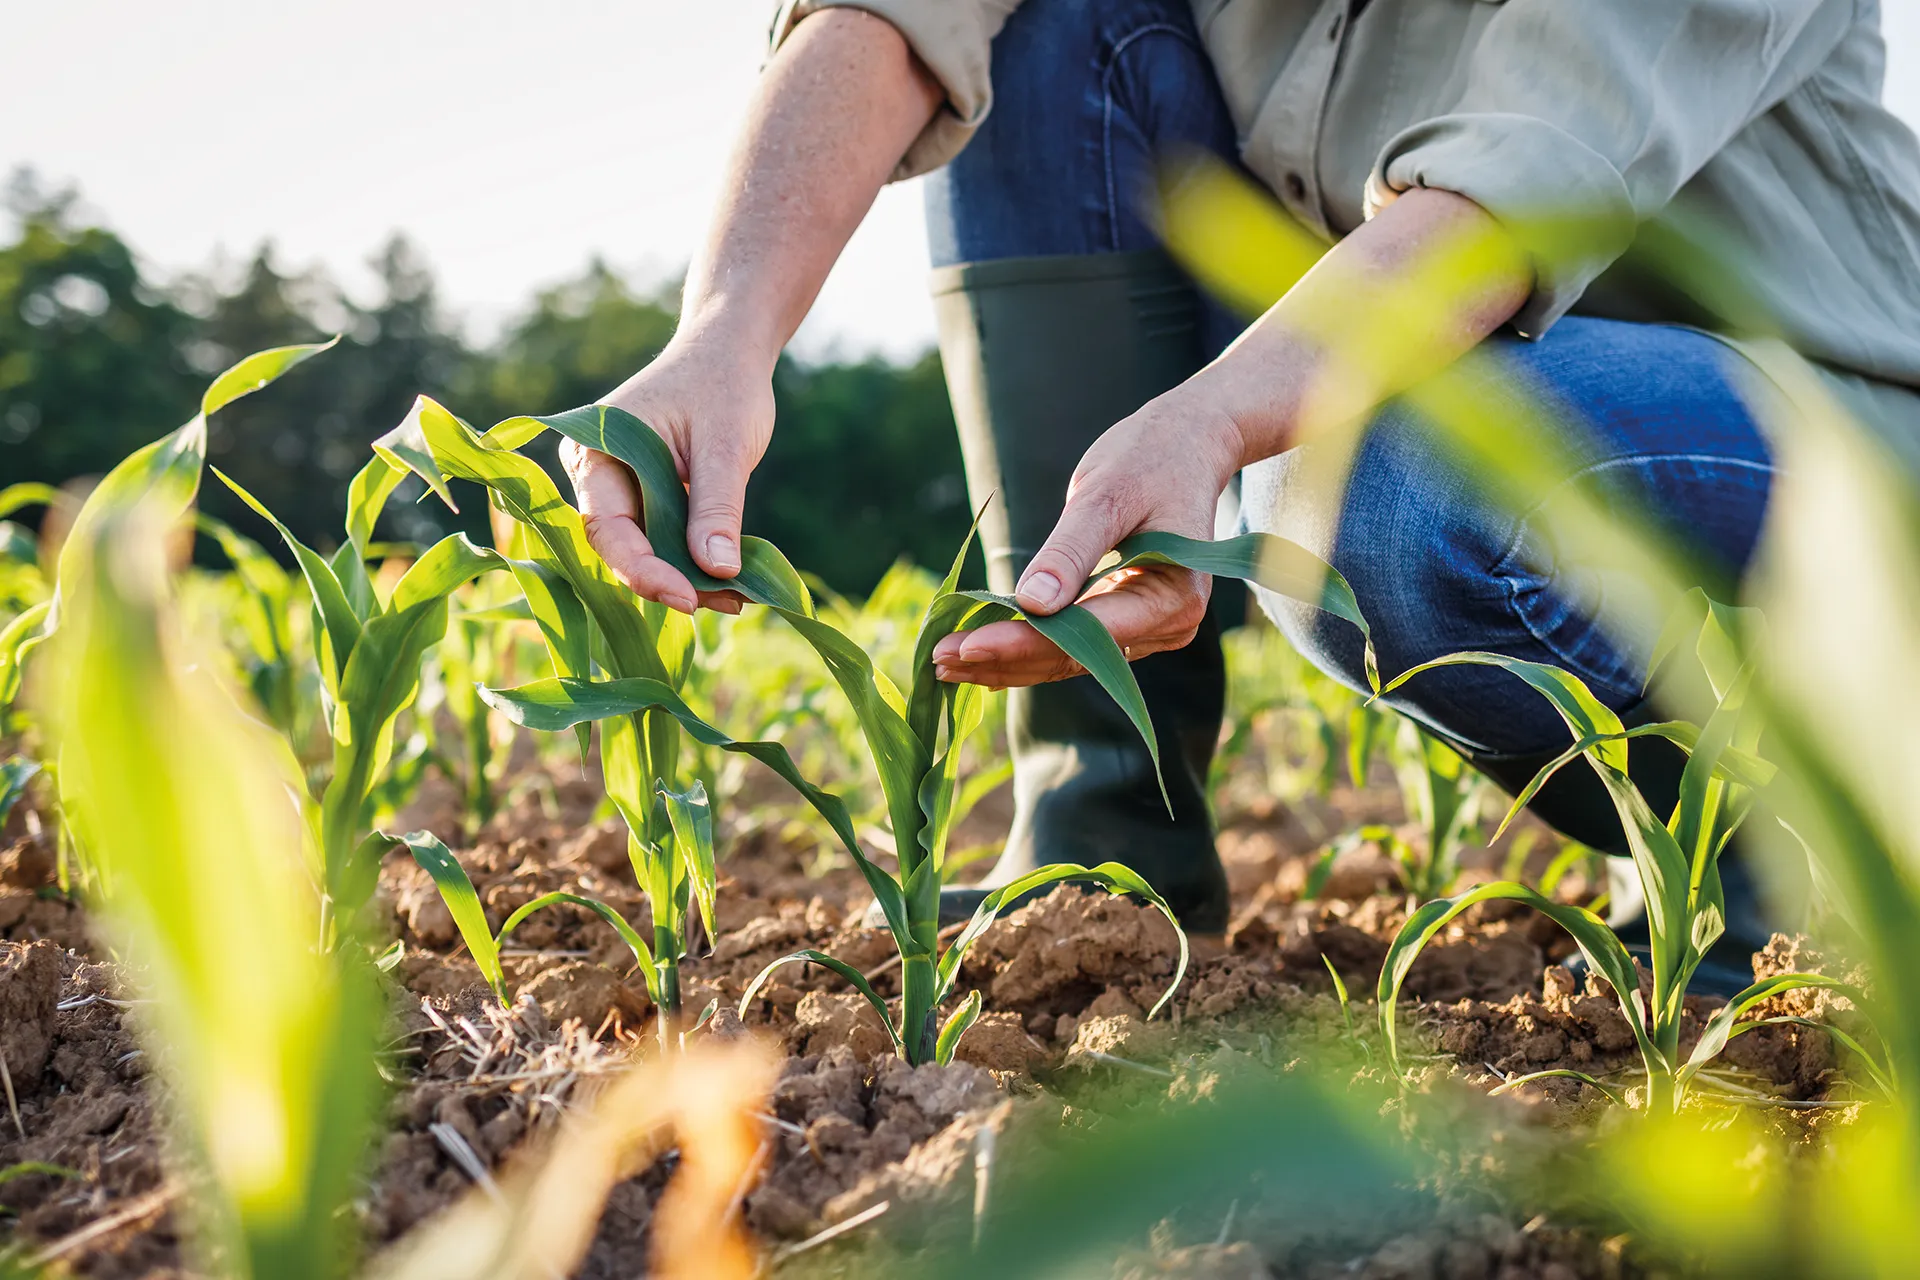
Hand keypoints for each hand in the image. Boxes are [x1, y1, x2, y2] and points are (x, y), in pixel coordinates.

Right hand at [562, 338, 774, 614]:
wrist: (728, 351)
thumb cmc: (723, 384)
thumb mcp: (725, 444)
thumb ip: (717, 507)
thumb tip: (719, 572)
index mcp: (595, 450)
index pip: (606, 527)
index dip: (643, 570)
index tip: (688, 598)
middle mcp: (595, 474)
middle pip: (621, 547)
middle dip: (671, 580)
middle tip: (728, 601)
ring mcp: (618, 488)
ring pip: (644, 550)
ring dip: (687, 577)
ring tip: (739, 597)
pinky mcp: (645, 499)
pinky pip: (662, 539)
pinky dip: (693, 561)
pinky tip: (732, 580)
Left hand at [930, 396, 1243, 686]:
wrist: (1184, 446)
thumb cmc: (1150, 459)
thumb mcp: (1107, 495)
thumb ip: (1070, 550)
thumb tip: (1032, 604)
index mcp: (1173, 596)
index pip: (1087, 634)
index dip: (1024, 643)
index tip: (966, 645)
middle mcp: (1168, 625)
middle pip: (1074, 656)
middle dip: (1004, 659)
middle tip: (937, 659)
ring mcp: (1149, 630)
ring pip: (1068, 660)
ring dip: (1007, 663)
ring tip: (944, 663)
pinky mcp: (1126, 623)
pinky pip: (1071, 645)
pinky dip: (1024, 648)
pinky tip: (977, 654)